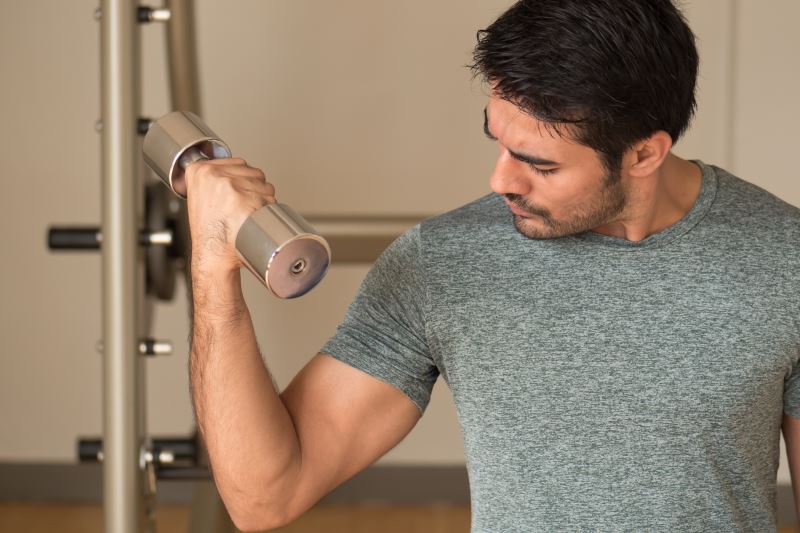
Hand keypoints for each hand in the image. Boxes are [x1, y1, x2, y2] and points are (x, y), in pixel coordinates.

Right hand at [184, 158, 275, 274]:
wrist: (214, 254)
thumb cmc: (210, 232)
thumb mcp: (200, 197)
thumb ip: (214, 179)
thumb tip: (235, 169)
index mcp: (199, 172)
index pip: (237, 162)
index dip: (242, 179)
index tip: (237, 192)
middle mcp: (214, 175)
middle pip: (252, 171)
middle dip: (254, 188)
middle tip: (242, 207)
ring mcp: (231, 186)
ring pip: (264, 183)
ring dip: (263, 198)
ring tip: (248, 214)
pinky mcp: (247, 199)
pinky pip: (270, 197)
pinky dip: (269, 208)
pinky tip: (255, 218)